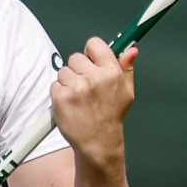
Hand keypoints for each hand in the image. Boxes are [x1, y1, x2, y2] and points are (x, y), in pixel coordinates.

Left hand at [51, 37, 137, 172]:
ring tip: (79, 97)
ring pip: (63, 71)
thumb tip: (131, 50)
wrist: (97, 142)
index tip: (91, 60)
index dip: (91, 52)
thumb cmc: (112, 116)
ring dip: (68, 82)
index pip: (94, 44)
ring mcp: (76, 88)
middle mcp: (94, 78)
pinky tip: (71, 104)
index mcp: (111, 72)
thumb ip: (127, 68)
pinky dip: (60, 93)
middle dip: (78, 69)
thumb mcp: (126, 92)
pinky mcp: (61, 98)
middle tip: (86, 86)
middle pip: (75, 57)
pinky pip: (55, 85)